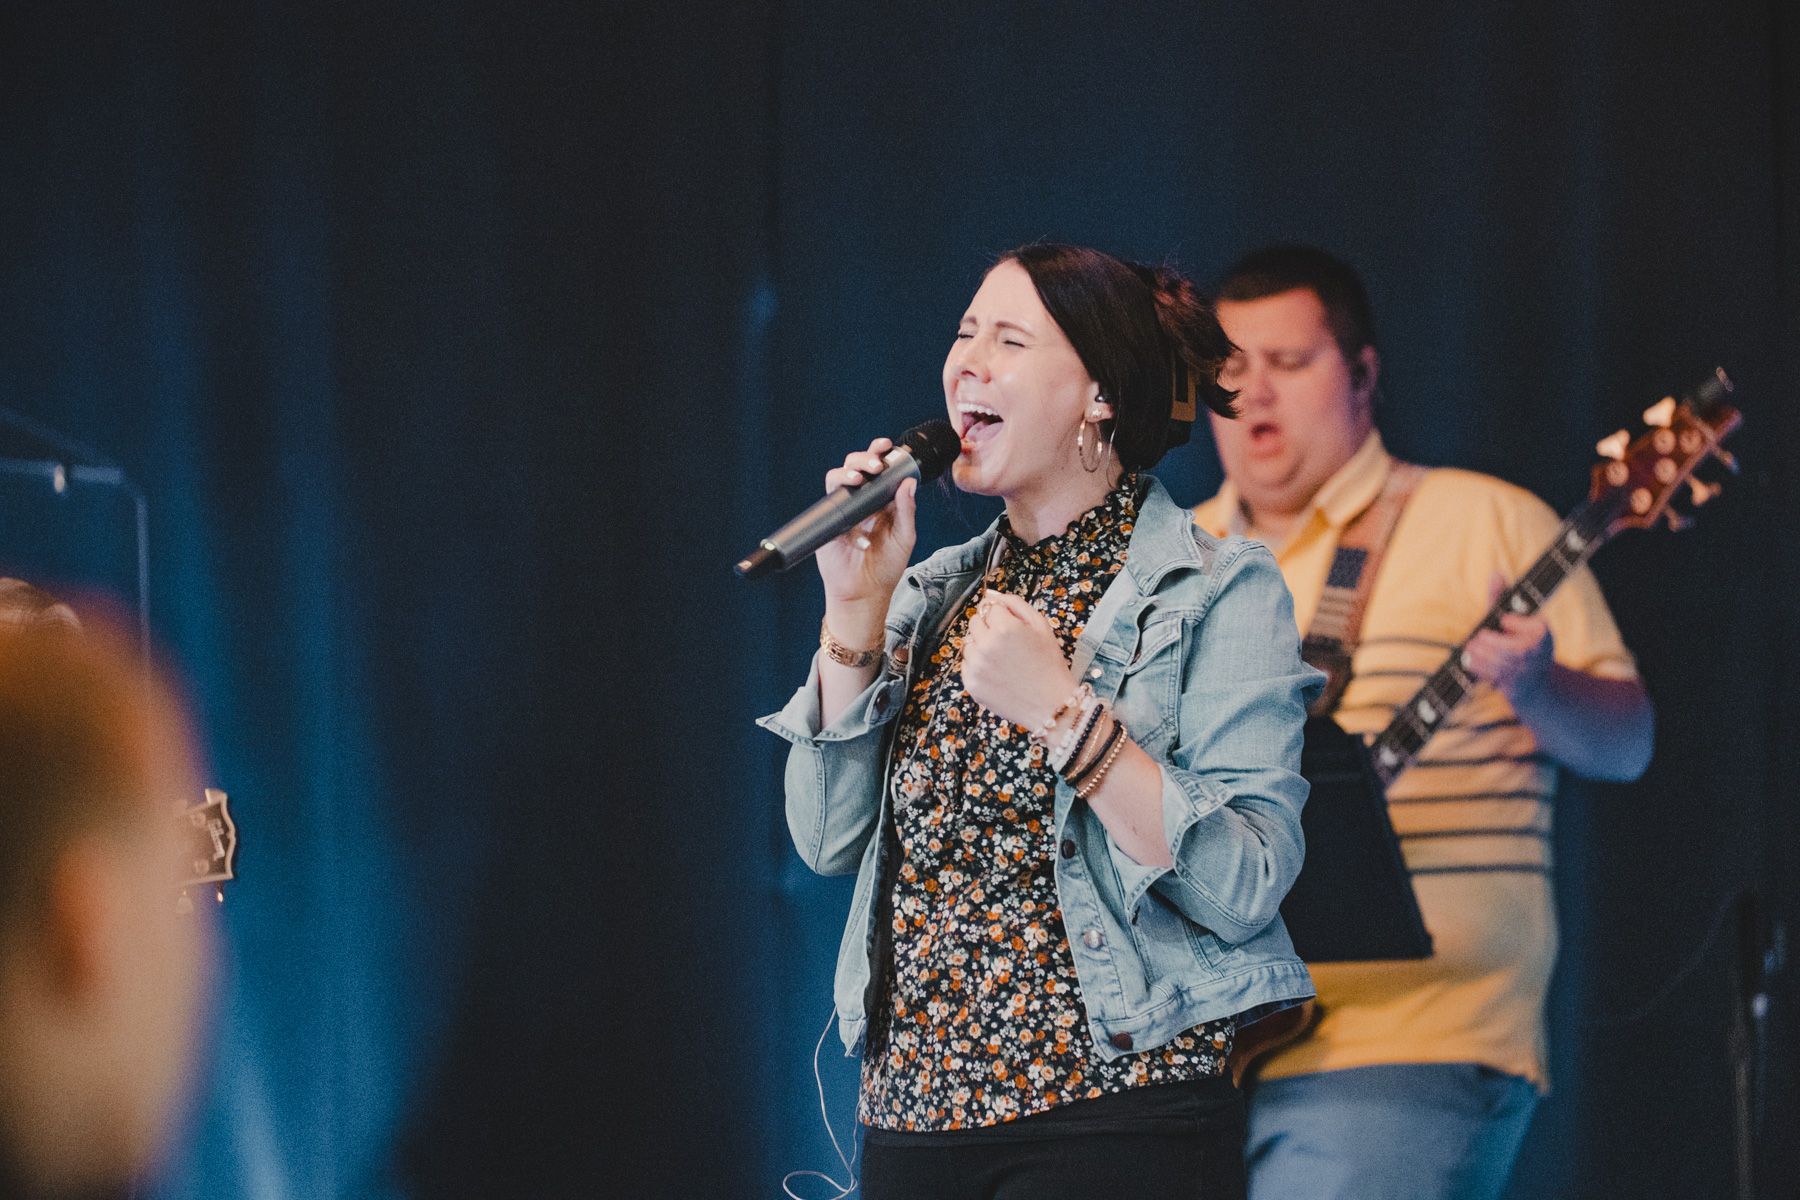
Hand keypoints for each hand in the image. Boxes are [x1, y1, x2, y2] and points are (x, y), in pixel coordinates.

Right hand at [815, 437, 918, 615]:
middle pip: (855, 466)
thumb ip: (906, 510)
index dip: (879, 453)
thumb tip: (909, 482)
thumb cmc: (887, 565)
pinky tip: (862, 539)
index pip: (878, 469)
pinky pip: (831, 509)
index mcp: (881, 499)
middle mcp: (861, 500)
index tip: (888, 446)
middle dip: (863, 458)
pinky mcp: (830, 525)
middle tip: (875, 464)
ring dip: (846, 472)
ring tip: (858, 478)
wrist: (866, 593)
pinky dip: (846, 518)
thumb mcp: (904, 536)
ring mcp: (843, 511)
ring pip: (837, 479)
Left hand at [961, 591, 1077, 729]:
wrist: (1051, 705)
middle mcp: (986, 645)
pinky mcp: (971, 683)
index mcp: (1004, 628)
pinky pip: (967, 664)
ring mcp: (976, 666)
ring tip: (1003, 660)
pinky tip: (998, 673)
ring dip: (982, 646)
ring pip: (968, 643)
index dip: (1002, 615)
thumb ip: (1015, 604)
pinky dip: (978, 665)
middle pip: (974, 622)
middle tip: (1008, 644)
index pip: (989, 607)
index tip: (1013, 627)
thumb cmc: (1049, 663)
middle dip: (989, 627)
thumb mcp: (1041, 626)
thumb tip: (991, 595)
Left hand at [1461, 572, 1554, 703]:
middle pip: (1499, 644)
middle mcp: (1537, 652)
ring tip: (1471, 649)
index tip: (1506, 623)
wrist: (1535, 681)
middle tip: (1476, 639)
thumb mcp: (1515, 617)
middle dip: (1482, 642)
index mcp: (1542, 631)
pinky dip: (1478, 669)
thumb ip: (1501, 596)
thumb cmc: (1520, 640)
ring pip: (1491, 661)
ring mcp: (1526, 671)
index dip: (1508, 622)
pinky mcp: (1514, 687)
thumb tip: (1495, 573)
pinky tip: (1473, 663)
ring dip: (1475, 655)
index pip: (1512, 622)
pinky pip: (1489, 675)